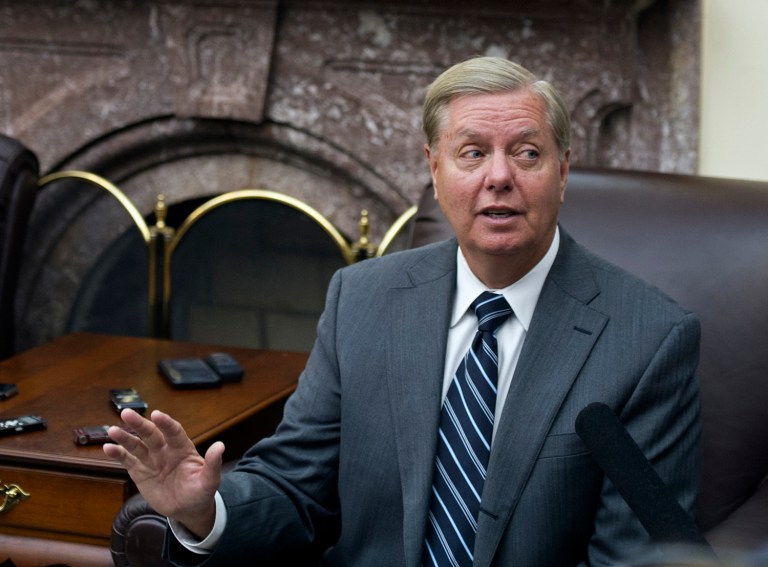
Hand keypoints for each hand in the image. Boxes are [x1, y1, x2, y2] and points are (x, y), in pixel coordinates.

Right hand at [103, 408, 224, 537]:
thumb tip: (220, 446)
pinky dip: (118, 454)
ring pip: (136, 445)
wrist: (187, 508)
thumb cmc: (200, 492)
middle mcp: (165, 450)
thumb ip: (213, 464)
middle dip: (139, 424)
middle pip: (151, 434)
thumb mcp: (209, 480)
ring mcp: (151, 459)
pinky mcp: (140, 471)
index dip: (166, 423)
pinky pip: (127, 460)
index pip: (174, 432)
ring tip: (112, 430)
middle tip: (126, 412)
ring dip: (124, 437)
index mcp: (182, 448)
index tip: (157, 414)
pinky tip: (108, 447)